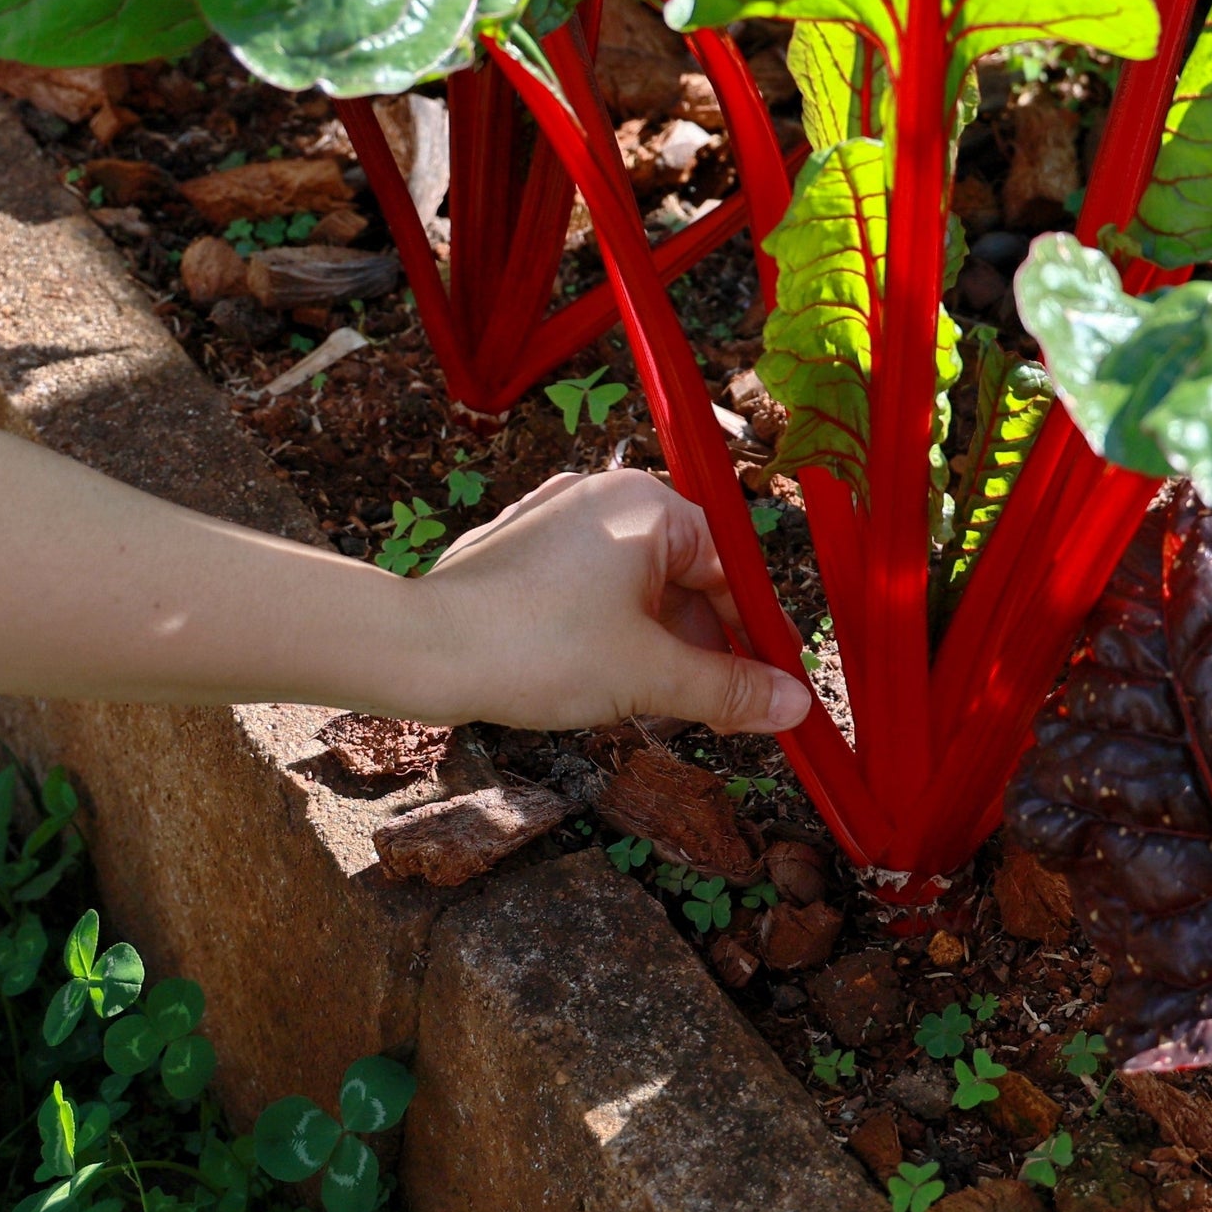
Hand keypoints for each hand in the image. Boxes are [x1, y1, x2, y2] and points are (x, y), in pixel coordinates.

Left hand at [405, 468, 814, 735]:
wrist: (417, 650)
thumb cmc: (533, 648)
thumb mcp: (650, 676)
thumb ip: (730, 689)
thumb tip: (794, 705)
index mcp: (647, 505)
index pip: (732, 568)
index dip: (757, 636)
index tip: (774, 688)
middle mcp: (605, 497)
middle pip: (688, 577)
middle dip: (707, 649)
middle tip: (721, 714)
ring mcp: (559, 520)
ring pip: (640, 590)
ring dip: (662, 650)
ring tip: (663, 709)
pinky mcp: (524, 551)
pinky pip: (595, 591)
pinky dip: (616, 636)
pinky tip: (611, 687)